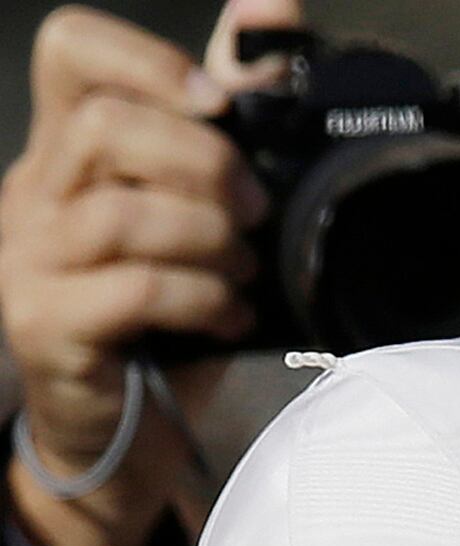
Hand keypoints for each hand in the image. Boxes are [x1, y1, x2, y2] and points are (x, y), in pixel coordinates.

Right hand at [0, 0, 298, 545]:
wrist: (122, 436)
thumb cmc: (167, 321)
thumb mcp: (200, 218)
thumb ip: (226, 127)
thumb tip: (272, 23)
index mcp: (70, 155)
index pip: (71, 52)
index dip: (148, 58)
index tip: (221, 100)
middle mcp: (35, 197)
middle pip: (103, 125)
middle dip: (204, 161)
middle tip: (257, 212)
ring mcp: (32, 263)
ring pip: (121, 211)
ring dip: (210, 238)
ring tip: (246, 270)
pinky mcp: (49, 326)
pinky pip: (135, 288)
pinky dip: (204, 296)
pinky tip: (232, 314)